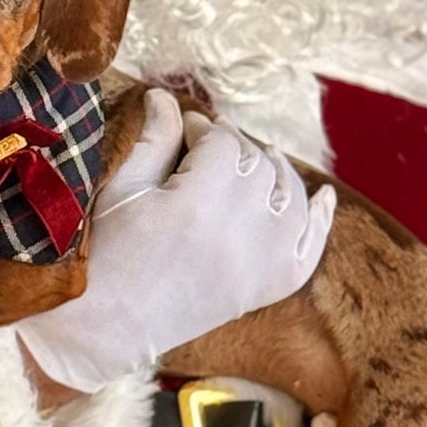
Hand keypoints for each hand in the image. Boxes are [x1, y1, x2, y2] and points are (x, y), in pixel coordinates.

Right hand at [16, 89, 334, 395]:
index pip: (224, 143)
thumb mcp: (121, 188)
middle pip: (258, 166)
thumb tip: (166, 96)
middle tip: (208, 147)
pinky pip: (309, 248)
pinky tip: (323, 196)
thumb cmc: (102, 254)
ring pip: (290, 197)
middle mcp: (238, 233)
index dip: (205, 129)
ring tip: (255, 162)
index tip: (187, 128)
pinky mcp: (265, 289)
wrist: (105, 329)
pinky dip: (320, 220)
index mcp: (196, 203)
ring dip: (276, 173)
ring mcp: (258, 264)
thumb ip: (153, 139)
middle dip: (236, 149)